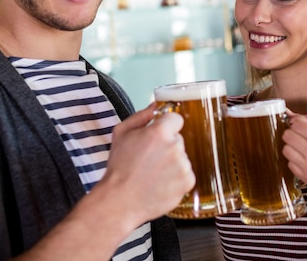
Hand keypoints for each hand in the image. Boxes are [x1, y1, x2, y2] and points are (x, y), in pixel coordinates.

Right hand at [101, 103, 195, 222]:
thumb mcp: (121, 133)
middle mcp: (175, 146)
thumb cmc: (119, 167)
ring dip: (172, 162)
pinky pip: (186, 173)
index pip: (176, 118)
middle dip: (167, 146)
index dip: (166, 126)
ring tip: (153, 172)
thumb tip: (157, 105)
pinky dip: (176, 178)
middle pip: (178, 139)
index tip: (159, 135)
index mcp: (159, 131)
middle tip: (150, 158)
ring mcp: (183, 165)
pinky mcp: (188, 181)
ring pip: (182, 157)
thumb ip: (142, 115)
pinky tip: (160, 182)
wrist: (120, 200)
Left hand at [282, 110, 306, 204]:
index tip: (302, 127)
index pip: (295, 125)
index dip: (297, 124)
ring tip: (304, 149)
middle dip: (293, 135)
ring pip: (286, 150)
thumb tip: (286, 113)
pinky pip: (290, 165)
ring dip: (293, 148)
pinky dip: (296, 161)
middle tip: (302, 138)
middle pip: (287, 136)